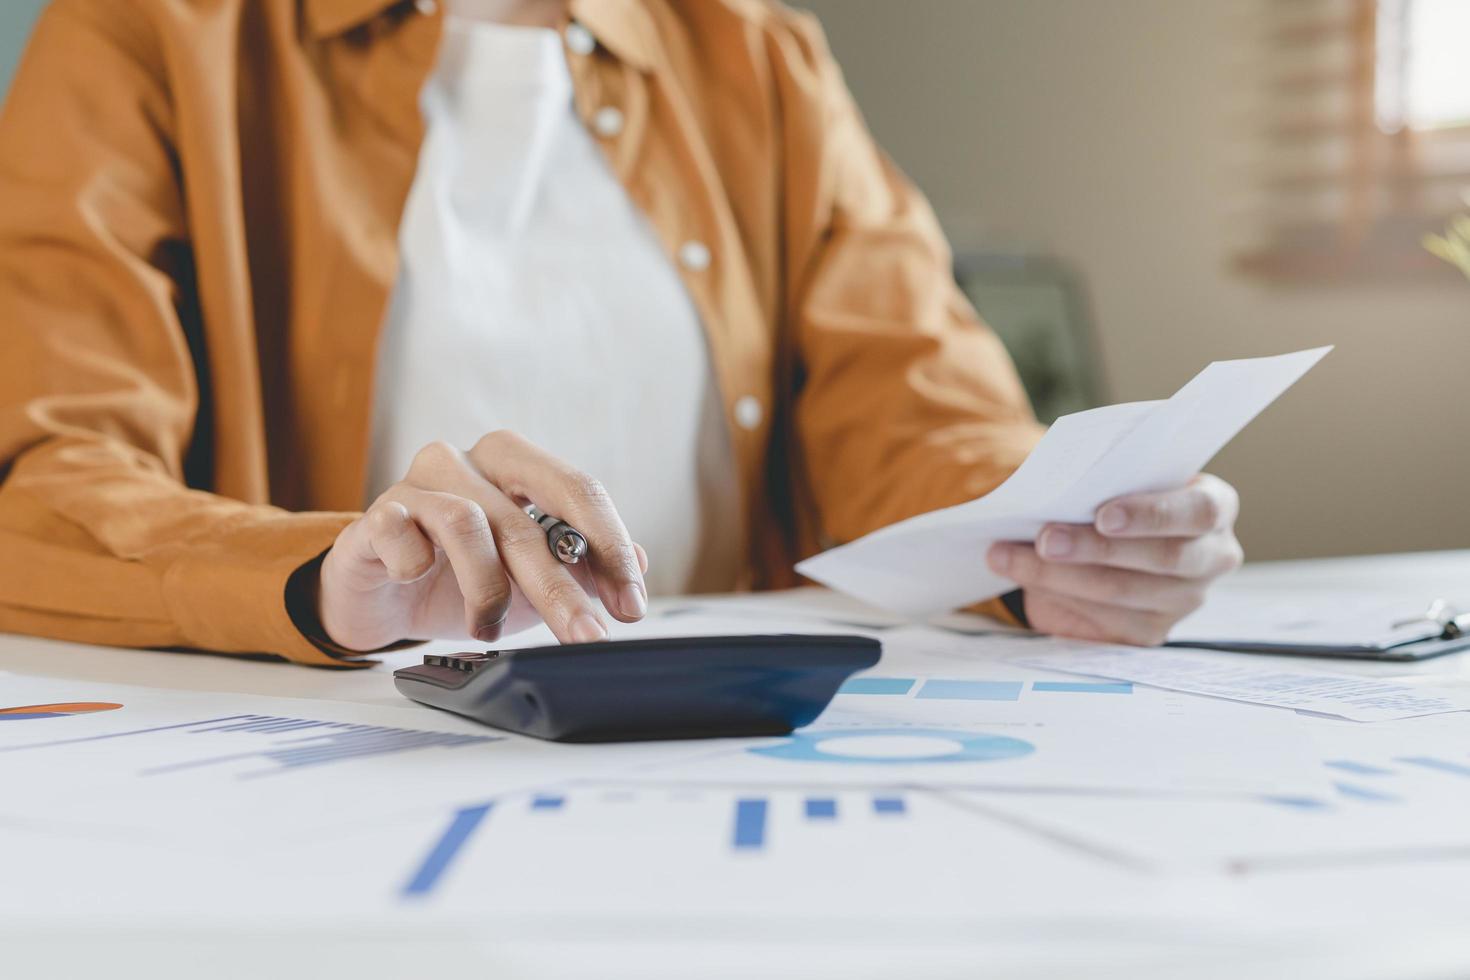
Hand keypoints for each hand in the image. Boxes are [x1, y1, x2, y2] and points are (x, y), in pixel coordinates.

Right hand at [316, 433, 648, 651]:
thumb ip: (581, 565)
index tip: (631, 604)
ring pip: (469, 524)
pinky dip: (418, 561)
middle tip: (587, 634)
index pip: (577, 490)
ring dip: (488, 589)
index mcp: (514, 464)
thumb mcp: (529, 578)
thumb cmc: (457, 578)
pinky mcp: (376, 515)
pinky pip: (401, 531)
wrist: (378, 597)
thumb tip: (639, 563)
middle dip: (563, 585)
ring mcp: (418, 483)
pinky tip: (420, 579)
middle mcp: (468, 462)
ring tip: (489, 628)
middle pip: (527, 517)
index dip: (609, 547)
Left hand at [985, 474, 1243, 645]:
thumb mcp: (1114, 479)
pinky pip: (1102, 619)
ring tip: (1008, 555)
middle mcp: (1211, 557)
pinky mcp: (1149, 631)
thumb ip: (1101, 479)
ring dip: (1057, 574)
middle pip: (1162, 558)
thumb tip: (1052, 489)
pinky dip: (1055, 594)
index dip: (1152, 515)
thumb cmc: (1113, 495)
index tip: (1103, 515)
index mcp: (1214, 507)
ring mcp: (1183, 600)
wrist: (1103, 539)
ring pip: (1121, 592)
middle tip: (1045, 538)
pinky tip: (1020, 574)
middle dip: (1095, 548)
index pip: (1200, 512)